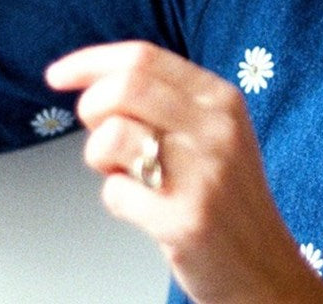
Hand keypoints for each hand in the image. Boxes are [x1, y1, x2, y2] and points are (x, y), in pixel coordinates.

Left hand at [46, 42, 322, 303]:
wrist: (264, 266)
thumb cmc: (225, 196)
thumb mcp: (214, 131)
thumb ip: (167, 101)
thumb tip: (96, 79)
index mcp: (220, 97)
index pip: (143, 56)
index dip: (90, 62)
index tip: (58, 75)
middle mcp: (215, 127)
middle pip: (125, 86)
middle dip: (90, 106)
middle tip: (95, 130)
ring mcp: (203, 172)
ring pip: (113, 134)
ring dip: (98, 156)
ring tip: (124, 173)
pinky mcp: (186, 218)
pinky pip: (115, 193)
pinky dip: (115, 199)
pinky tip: (143, 208)